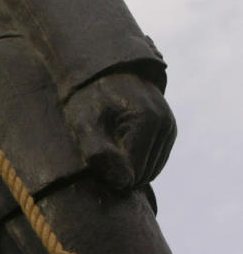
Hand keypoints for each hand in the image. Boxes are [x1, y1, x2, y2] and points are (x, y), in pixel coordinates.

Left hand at [66, 71, 175, 189]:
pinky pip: (154, 161)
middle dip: (120, 170)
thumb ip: (98, 152)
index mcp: (148, 120)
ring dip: (128, 166)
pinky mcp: (168, 130)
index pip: (134, 172)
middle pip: (144, 173)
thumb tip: (123, 182)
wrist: (99, 71)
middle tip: (97, 150)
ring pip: (151, 170)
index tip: (90, 157)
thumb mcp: (83, 123)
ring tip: (106, 146)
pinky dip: (136, 162)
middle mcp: (166, 124)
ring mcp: (170, 127)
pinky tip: (116, 148)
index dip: (109, 172)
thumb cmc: (87, 97)